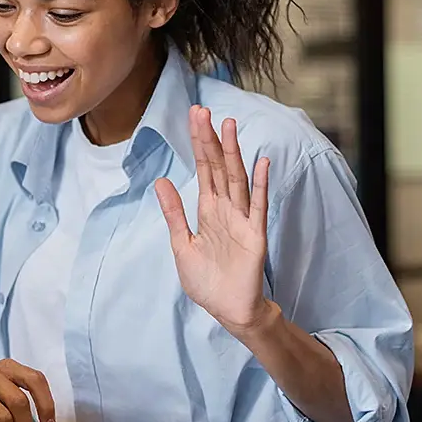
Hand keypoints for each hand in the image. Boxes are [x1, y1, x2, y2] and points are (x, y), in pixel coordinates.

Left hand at [154, 105, 276, 337]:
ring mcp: (242, 220)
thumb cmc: (207, 281)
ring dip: (233, 153)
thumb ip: (174, 213)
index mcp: (208, 211)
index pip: (204, 169)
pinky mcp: (255, 235)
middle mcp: (226, 209)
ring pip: (237, 179)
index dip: (199, 144)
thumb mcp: (181, 244)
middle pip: (219, 167)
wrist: (228, 310)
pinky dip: (260, 184)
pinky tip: (260, 162)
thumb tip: (161, 181)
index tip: (194, 117)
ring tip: (228, 126)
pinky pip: (258, 206)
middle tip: (203, 110)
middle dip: (210, 140)